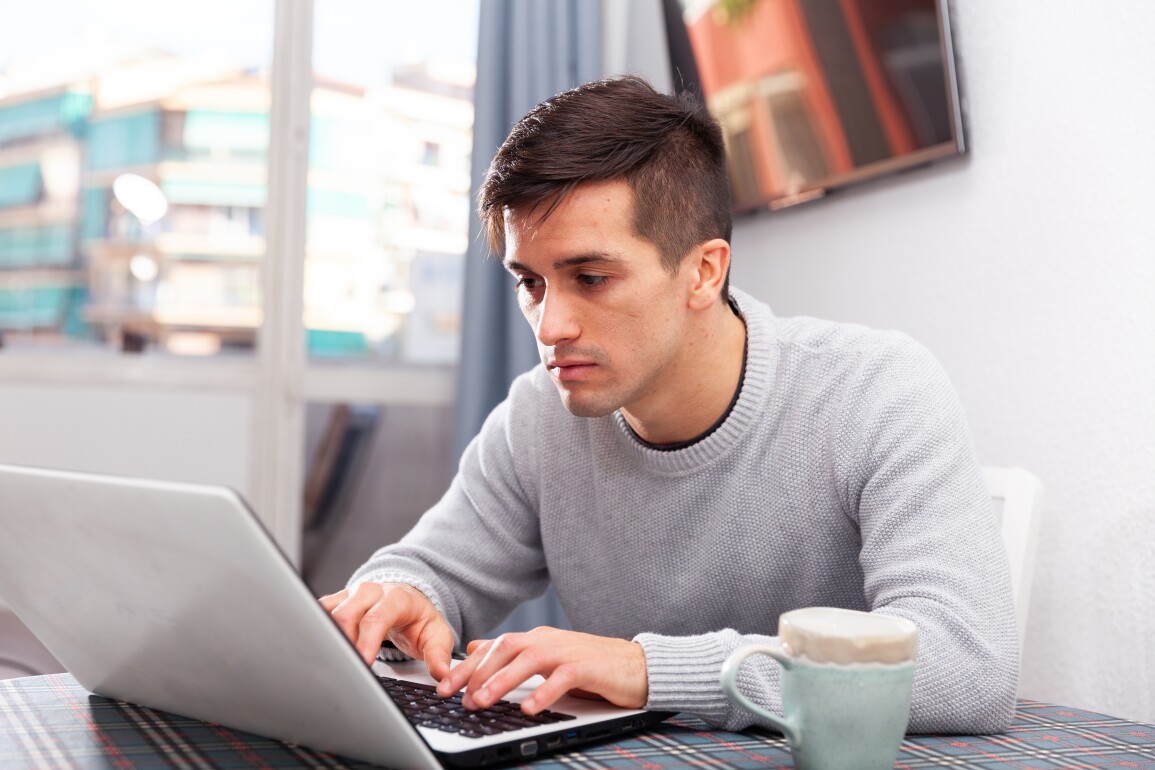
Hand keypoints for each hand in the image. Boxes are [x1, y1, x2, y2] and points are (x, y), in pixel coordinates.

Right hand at [319, 582, 454, 679]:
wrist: (408, 601)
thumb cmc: (419, 619)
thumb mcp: (436, 635)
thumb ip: (439, 655)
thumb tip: (443, 676)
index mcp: (396, 598)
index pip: (377, 617)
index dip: (367, 640)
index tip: (362, 662)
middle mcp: (370, 592)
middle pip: (347, 613)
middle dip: (344, 642)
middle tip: (348, 668)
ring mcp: (351, 595)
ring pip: (328, 612)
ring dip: (329, 637)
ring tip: (336, 661)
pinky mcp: (337, 601)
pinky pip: (319, 611)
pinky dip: (317, 629)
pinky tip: (320, 648)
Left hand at [435, 626, 647, 714]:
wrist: (637, 665)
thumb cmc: (590, 666)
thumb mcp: (546, 658)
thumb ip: (512, 654)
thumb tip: (475, 648)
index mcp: (536, 640)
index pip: (494, 648)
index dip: (467, 667)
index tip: (444, 688)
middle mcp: (548, 641)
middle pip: (505, 649)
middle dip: (478, 672)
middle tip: (458, 696)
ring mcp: (568, 651)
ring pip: (529, 659)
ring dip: (503, 680)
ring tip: (485, 700)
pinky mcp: (588, 666)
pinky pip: (563, 677)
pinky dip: (544, 691)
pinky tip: (530, 708)